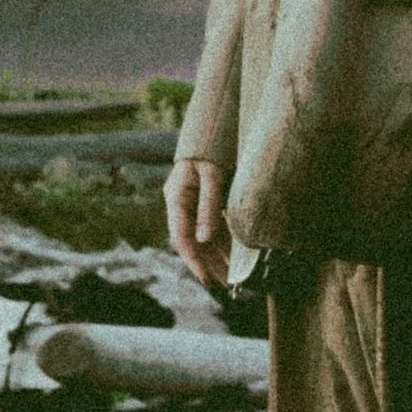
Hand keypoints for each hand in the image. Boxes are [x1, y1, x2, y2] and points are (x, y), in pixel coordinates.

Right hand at [166, 157, 231, 288]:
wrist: (217, 125)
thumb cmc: (212, 147)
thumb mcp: (212, 176)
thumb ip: (208, 207)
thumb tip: (203, 239)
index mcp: (175, 197)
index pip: (181, 237)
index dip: (194, 261)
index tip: (207, 279)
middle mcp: (182, 203)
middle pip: (193, 241)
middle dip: (209, 264)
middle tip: (227, 285)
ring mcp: (193, 203)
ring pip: (204, 236)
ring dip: (218, 256)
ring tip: (234, 276)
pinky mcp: (207, 201)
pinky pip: (213, 225)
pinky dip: (224, 240)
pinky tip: (236, 254)